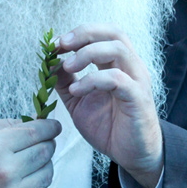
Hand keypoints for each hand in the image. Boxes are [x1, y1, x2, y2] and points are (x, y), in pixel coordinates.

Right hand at [0, 118, 96, 187]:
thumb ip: (4, 123)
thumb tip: (34, 121)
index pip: (38, 131)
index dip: (48, 127)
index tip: (50, 127)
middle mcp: (6, 171)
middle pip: (46, 151)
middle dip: (45, 145)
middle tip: (36, 146)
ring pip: (48, 173)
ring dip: (44, 167)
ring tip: (29, 166)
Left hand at [55, 25, 162, 187]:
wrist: (131, 155)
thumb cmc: (109, 127)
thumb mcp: (78, 102)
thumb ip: (65, 81)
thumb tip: (48, 63)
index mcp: (117, 64)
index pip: (102, 34)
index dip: (78, 34)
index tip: (54, 44)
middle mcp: (130, 67)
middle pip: (113, 33)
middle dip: (84, 34)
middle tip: (61, 45)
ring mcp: (136, 80)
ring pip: (117, 49)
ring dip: (88, 53)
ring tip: (67, 67)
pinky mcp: (138, 98)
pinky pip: (118, 79)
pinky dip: (93, 80)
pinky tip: (77, 90)